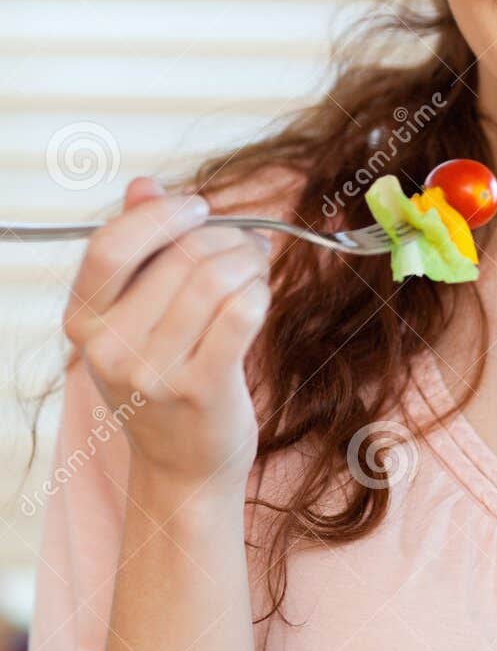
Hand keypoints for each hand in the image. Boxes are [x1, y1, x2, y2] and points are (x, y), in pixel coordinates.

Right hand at [63, 176, 272, 496]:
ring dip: (249, 262)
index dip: (162, 215)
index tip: (199, 208)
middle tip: (248, 244)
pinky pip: (242, 312)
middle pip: (179, 257)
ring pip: (216, 279)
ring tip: (256, 269)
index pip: (112, 245)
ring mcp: (153, 373)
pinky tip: (259, 298)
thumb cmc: (164, 380)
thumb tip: (144, 183)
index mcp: (83, 321)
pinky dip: (259, 293)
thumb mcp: (134, 317)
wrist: (185, 467)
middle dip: (226, 238)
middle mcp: (109, 348)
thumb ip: (138, 248)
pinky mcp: (202, 389)